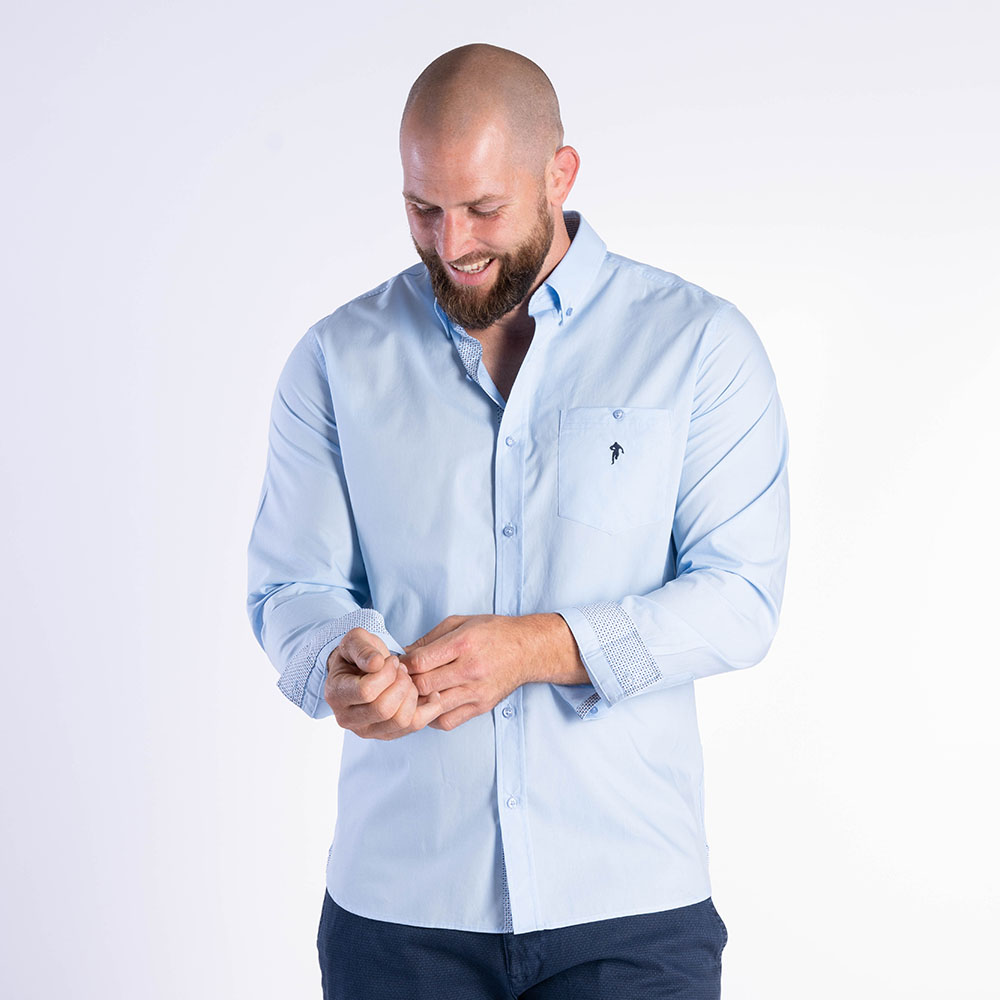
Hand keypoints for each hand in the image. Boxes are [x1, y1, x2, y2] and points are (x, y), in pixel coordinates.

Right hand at [324, 627, 443, 739]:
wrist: (361, 668)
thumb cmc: (358, 654)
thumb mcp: (356, 640)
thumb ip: (362, 649)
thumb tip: (375, 663)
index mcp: (336, 694)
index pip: (366, 691)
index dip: (386, 673)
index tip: (392, 660)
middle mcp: (347, 719)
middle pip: (384, 710)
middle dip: (401, 684)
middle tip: (402, 669)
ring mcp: (367, 730)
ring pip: (400, 721)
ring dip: (411, 695)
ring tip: (408, 679)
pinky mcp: (386, 734)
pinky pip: (414, 726)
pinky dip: (428, 710)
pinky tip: (431, 694)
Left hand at [400, 614, 538, 731]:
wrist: (527, 649)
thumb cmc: (494, 633)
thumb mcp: (460, 623)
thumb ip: (430, 639)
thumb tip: (403, 653)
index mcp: (463, 644)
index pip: (420, 661)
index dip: (403, 664)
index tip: (399, 664)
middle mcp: (470, 669)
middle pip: (423, 685)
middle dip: (406, 683)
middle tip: (401, 679)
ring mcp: (476, 691)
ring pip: (433, 706)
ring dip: (418, 701)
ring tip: (414, 693)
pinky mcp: (481, 707)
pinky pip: (447, 721)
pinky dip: (433, 716)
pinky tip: (431, 705)